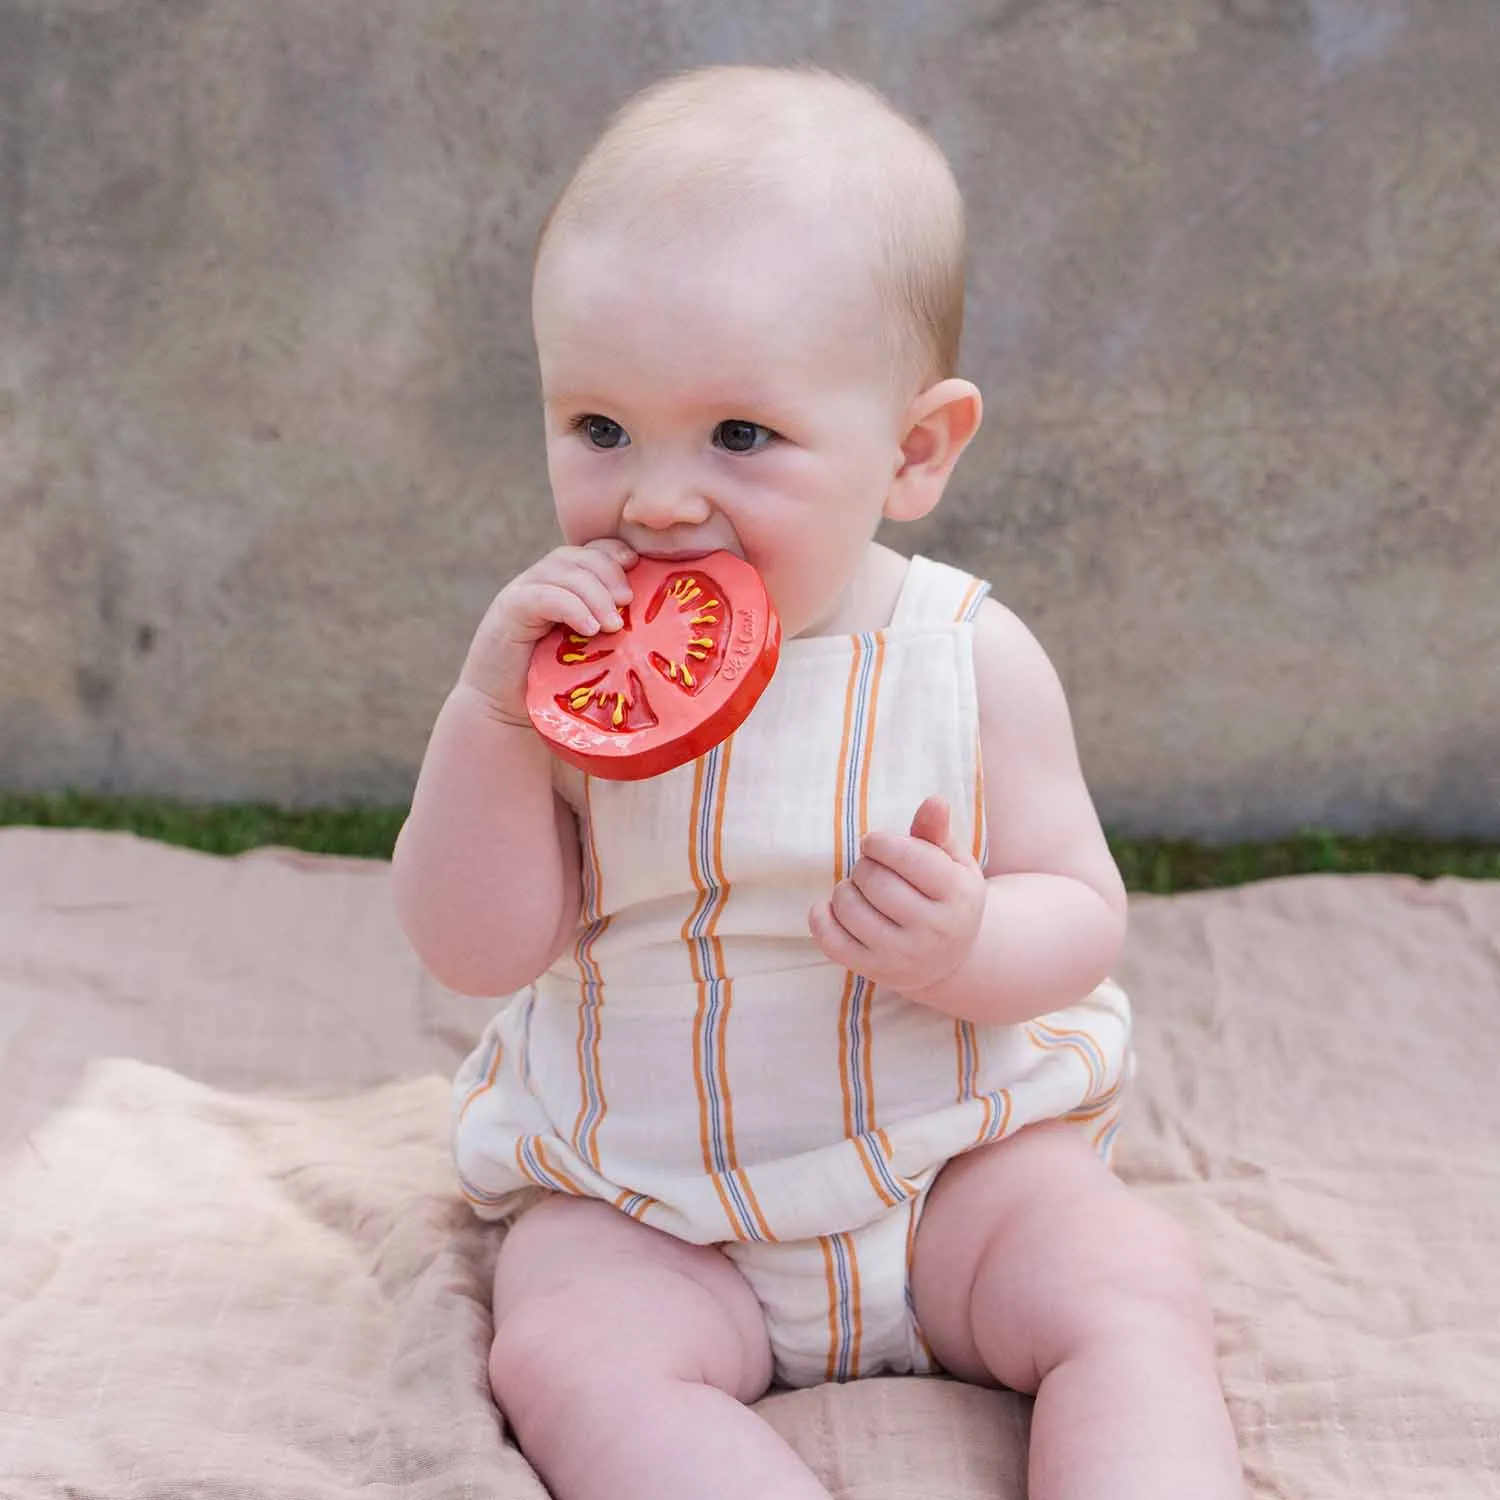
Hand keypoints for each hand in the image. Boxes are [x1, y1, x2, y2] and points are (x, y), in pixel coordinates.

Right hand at [457, 539, 636, 724]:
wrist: (506, 713)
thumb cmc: (555, 688)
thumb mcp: (593, 655)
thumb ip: (615, 634)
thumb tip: (663, 631)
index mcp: (564, 586)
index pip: (592, 551)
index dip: (616, 552)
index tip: (639, 567)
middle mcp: (542, 582)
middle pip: (579, 555)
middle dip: (609, 571)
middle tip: (628, 602)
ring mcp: (522, 593)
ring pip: (562, 571)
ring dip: (595, 594)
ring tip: (614, 625)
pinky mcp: (508, 611)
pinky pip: (542, 596)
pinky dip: (570, 607)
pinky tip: (590, 629)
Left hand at [808, 795, 986, 997]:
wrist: (950, 961)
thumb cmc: (946, 897)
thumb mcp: (952, 863)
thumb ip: (936, 831)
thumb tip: (934, 800)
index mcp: (957, 895)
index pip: (907, 856)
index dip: (879, 842)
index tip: (874, 844)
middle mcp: (934, 930)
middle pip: (875, 880)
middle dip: (865, 866)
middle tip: (871, 869)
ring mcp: (903, 956)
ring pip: (849, 907)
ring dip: (845, 889)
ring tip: (859, 890)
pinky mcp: (875, 971)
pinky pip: (830, 940)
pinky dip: (821, 916)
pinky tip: (833, 908)